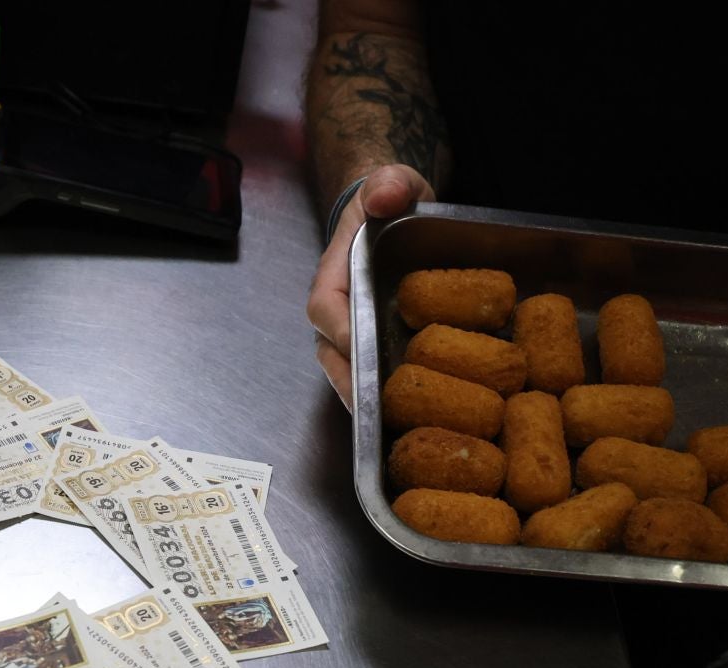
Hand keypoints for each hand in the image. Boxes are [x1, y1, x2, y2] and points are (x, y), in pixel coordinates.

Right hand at [306, 164, 435, 408]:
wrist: (395, 211)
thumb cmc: (390, 200)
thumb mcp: (393, 182)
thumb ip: (388, 185)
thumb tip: (383, 197)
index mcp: (336, 272)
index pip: (324, 306)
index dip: (339, 330)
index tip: (359, 349)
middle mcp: (338, 308)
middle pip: (331, 351)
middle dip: (349, 382)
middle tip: (372, 409)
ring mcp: (352, 329)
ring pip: (346, 369)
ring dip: (363, 397)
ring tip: (385, 425)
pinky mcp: (372, 343)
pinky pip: (368, 372)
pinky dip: (380, 396)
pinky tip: (402, 418)